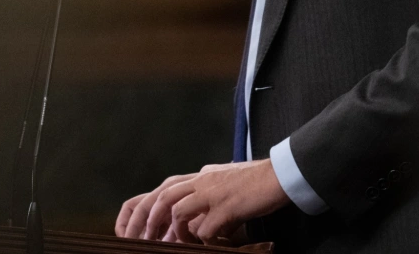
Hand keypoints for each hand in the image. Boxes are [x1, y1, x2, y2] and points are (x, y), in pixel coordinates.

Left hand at [114, 159, 288, 244]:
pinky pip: (205, 228)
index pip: (163, 190)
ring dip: (176, 232)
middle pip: (161, 198)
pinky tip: (215, 243)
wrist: (282, 174)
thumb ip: (206, 197)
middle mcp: (202, 181)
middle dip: (146, 222)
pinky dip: (204, 239)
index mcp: (200, 176)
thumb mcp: (225, 184)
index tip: (136, 231)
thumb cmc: (257, 183)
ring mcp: (213, 193)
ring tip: (181, 245)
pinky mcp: (227, 206)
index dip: (144, 210)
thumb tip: (194, 223)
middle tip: (141, 242)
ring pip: (177, 211)